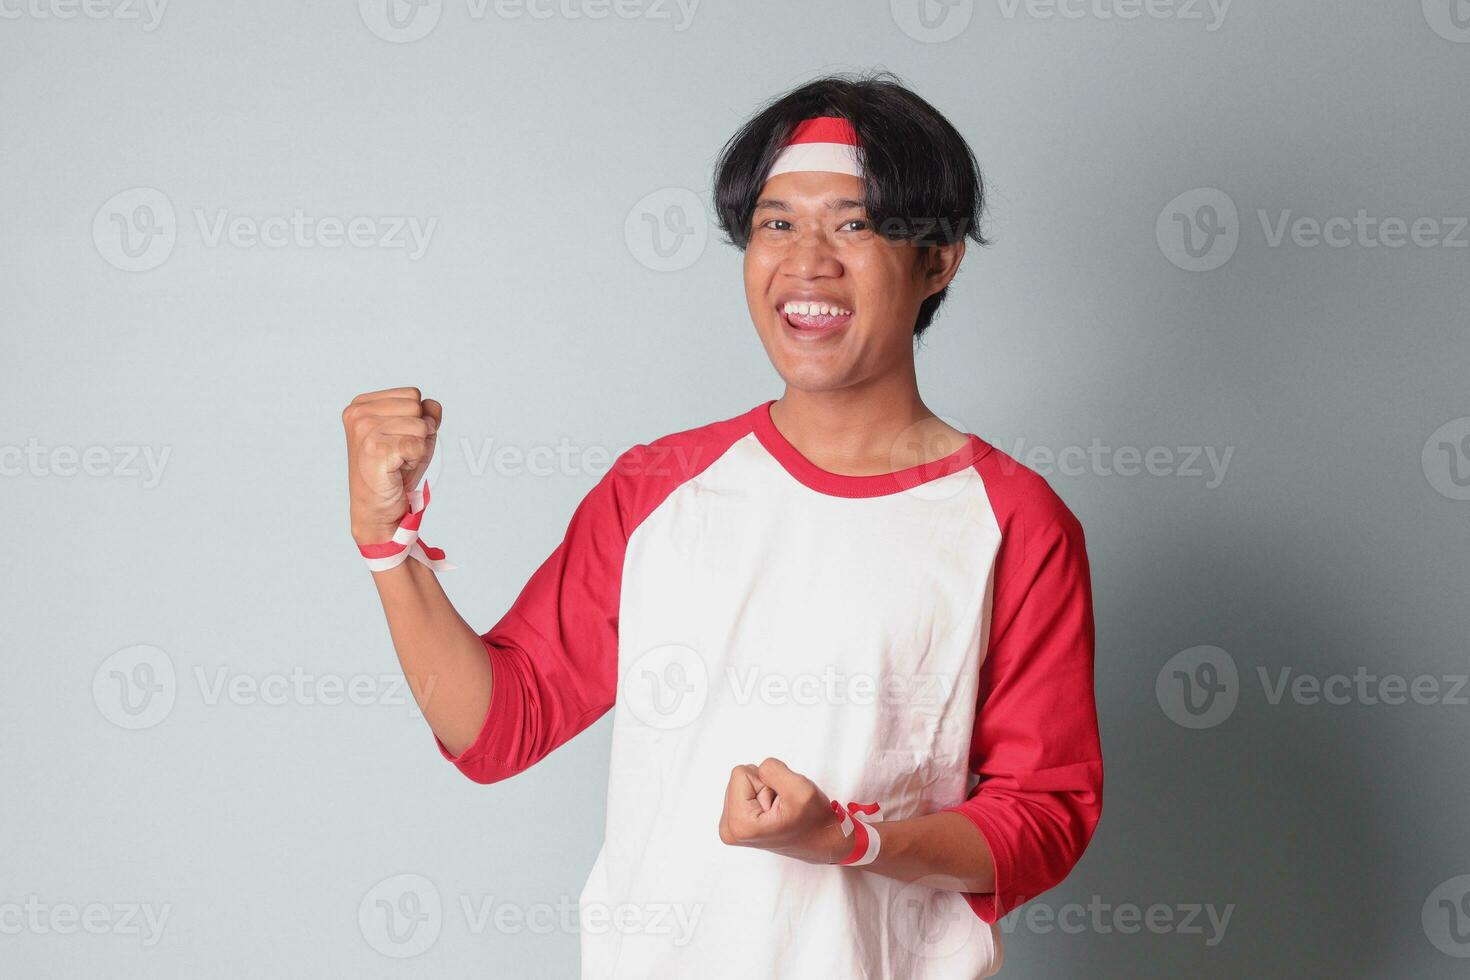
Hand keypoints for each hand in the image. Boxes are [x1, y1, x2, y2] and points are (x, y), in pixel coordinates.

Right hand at [342, 386, 441, 545]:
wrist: (378, 509)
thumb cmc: (395, 472)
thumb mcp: (415, 434)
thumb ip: (426, 413)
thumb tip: (432, 405)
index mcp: (362, 404)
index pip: (412, 394)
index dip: (415, 420)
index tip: (397, 441)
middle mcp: (358, 413)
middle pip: (417, 406)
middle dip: (418, 432)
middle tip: (399, 454)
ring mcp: (364, 430)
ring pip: (420, 425)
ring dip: (417, 447)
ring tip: (397, 462)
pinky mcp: (375, 449)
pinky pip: (418, 445)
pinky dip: (415, 460)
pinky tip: (396, 470)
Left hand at [718, 757, 846, 864]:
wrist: (821, 841)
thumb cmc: (813, 822)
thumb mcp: (799, 790)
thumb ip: (773, 770)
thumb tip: (759, 768)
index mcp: (738, 824)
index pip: (741, 773)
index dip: (767, 781)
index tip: (780, 801)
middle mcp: (729, 829)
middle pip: (740, 778)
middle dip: (764, 785)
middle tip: (781, 805)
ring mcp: (732, 827)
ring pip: (744, 783)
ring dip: (765, 790)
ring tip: (780, 808)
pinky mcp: (737, 823)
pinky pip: (745, 791)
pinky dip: (762, 795)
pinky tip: (774, 811)